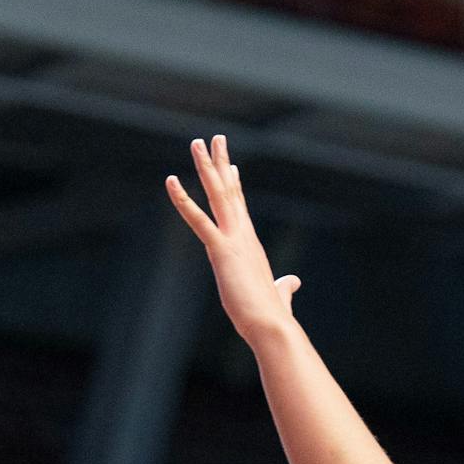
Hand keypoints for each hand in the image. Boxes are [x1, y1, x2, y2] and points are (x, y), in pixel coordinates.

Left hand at [166, 135, 300, 342]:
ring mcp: (233, 239)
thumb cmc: (271, 315)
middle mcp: (244, 235)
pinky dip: (182, 199)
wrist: (272, 324)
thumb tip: (293, 282)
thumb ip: (285, 286)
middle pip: (230, 191)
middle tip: (214, 139)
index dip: (234, 185)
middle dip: (221, 163)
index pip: (240, 208)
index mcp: (251, 245)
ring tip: (196, 143)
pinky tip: (170, 181)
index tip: (230, 166)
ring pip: (218, 195)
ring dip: (206, 167)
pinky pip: (198, 219)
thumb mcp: (278, 294)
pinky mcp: (220, 250)